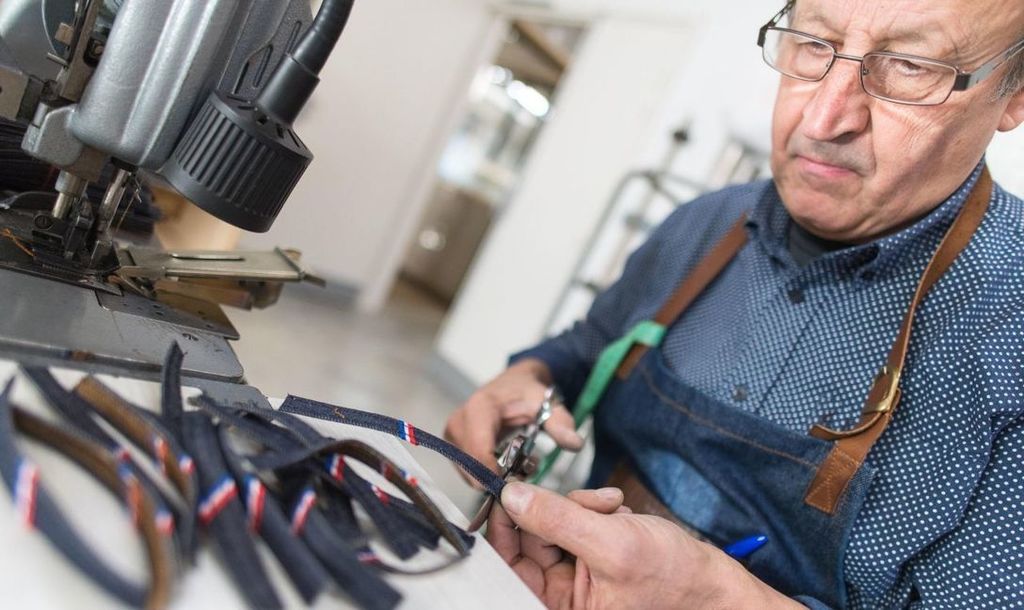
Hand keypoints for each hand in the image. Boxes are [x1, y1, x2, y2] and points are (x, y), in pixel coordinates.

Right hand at [445, 359, 582, 475]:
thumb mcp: (548, 403)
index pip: (478, 451)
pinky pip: (466, 470)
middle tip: (525, 471)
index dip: (494, 474)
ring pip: (468, 472)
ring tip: (519, 464)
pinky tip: (506, 465)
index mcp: (480, 408)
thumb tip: (574, 443)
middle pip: (471, 466)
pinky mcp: (454, 444)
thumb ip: (561, 423)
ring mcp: (453, 434)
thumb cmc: (527, 392)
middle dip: (497, 477)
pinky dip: (487, 473)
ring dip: (493, 477)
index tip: (517, 484)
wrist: (513, 383)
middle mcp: (460, 421)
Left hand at [489, 483, 802, 609]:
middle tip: (585, 501)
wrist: (712, 580)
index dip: (506, 526)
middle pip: (528, 539)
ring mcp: (574, 575)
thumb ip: (558, 519)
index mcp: (557, 608)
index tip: (510, 493)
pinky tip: (616, 511)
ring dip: (579, 506)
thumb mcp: (611, 544)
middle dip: (555, 511)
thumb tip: (513, 498)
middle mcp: (560, 595)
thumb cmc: (674, 580)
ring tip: (611, 508)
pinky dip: (592, 508)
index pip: (508, 566)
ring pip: (551, 523)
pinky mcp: (589, 556)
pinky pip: (572, 521)